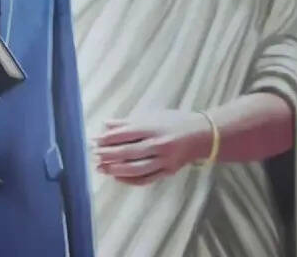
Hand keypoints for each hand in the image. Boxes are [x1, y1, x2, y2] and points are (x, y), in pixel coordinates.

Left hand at [93, 109, 213, 185]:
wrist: (203, 135)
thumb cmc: (173, 122)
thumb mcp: (150, 116)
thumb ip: (127, 122)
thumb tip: (104, 124)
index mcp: (152, 128)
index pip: (124, 134)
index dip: (106, 139)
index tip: (93, 141)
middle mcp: (158, 145)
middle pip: (128, 152)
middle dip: (108, 155)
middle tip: (94, 155)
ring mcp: (164, 160)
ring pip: (136, 169)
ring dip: (116, 170)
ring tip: (101, 168)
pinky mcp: (168, 172)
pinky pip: (146, 179)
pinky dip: (130, 180)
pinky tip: (117, 177)